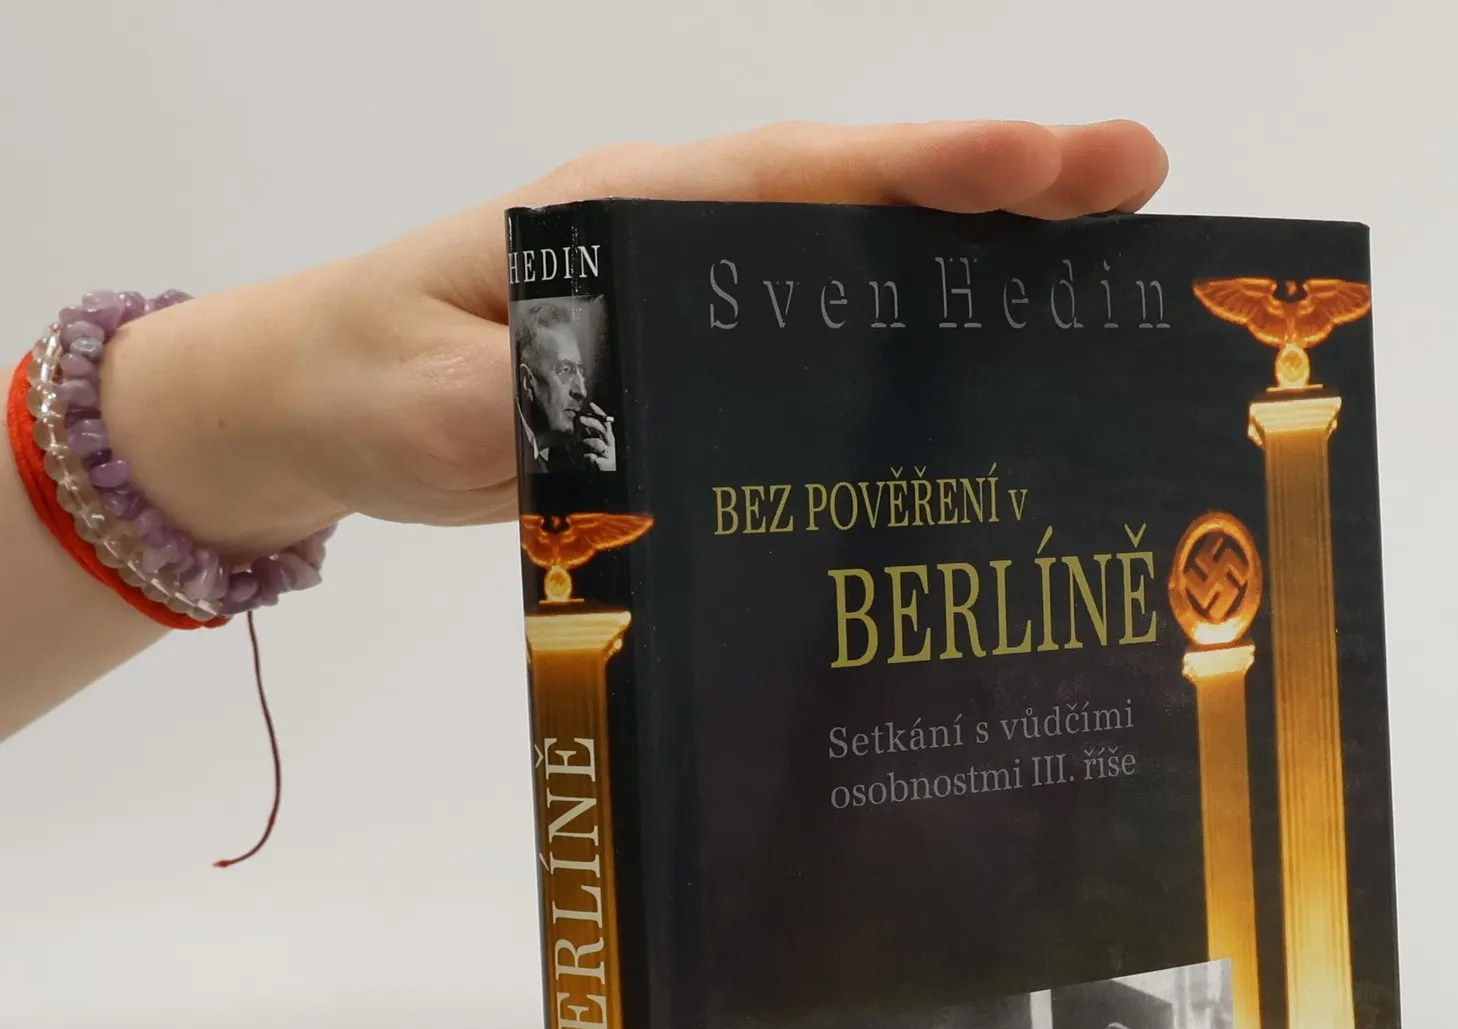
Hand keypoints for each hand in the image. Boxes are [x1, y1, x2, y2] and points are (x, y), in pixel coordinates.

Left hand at [97, 120, 1167, 558]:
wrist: (313, 402)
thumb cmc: (369, 381)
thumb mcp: (440, 409)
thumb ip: (543, 412)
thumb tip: (660, 431)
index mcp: (628, 216)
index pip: (803, 177)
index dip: (932, 170)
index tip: (1055, 164)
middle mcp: (680, 237)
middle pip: (863, 200)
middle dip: (1001, 193)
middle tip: (1140, 193)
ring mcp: (694, 295)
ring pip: (857, 262)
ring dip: (979, 263)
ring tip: (1109, 275)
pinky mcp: (696, 357)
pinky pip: (821, 334)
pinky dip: (910, 335)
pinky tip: (987, 375)